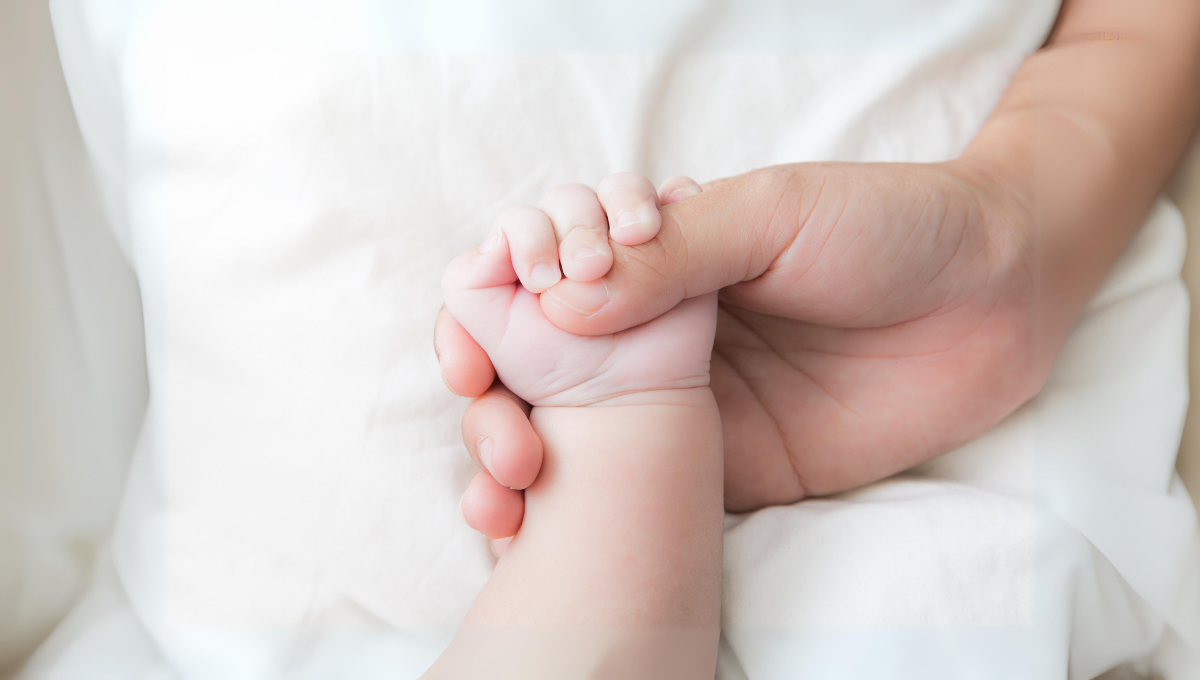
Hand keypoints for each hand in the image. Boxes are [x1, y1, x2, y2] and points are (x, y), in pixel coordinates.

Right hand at [442, 161, 1036, 530]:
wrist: (995, 298)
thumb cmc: (886, 226)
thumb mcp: (774, 212)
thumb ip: (673, 254)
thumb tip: (560, 301)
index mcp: (651, 254)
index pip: (537, 271)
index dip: (491, 291)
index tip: (483, 310)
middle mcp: (647, 328)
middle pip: (526, 358)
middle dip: (482, 381)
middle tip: (487, 400)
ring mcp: (674, 401)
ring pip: (558, 430)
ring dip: (502, 453)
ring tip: (499, 482)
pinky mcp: (713, 466)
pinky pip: (624, 492)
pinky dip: (561, 513)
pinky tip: (524, 524)